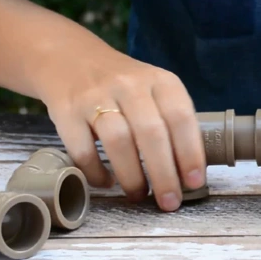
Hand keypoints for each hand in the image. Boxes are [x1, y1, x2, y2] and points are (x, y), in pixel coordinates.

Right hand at [38, 48, 205, 211]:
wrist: (70, 58)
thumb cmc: (123, 86)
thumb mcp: (153, 90)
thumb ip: (170, 121)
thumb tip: (188, 171)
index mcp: (159, 81)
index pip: (181, 117)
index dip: (190, 153)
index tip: (194, 182)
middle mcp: (130, 85)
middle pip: (151, 133)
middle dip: (164, 174)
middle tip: (169, 201)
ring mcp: (96, 96)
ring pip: (118, 141)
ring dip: (132, 176)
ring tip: (139, 195)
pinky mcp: (67, 110)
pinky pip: (83, 149)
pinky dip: (96, 172)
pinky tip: (106, 182)